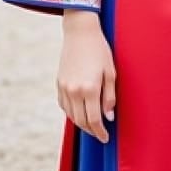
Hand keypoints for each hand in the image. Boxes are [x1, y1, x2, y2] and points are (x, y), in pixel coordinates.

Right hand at [57, 10, 115, 142]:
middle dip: (91, 130)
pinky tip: (79, 112)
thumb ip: (109, 96)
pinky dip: (72, 112)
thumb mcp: (111, 71)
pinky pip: (64, 105)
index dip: (100, 132)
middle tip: (100, 133)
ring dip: (81, 123)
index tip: (105, 138)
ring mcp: (64, 88)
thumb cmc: (100, 50)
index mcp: (89, 88)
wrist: (80, 32)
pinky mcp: (59, 83)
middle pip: (81, 121)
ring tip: (92, 124)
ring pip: (71, 115)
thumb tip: (108, 116)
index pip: (94, 120)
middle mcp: (74, 91)